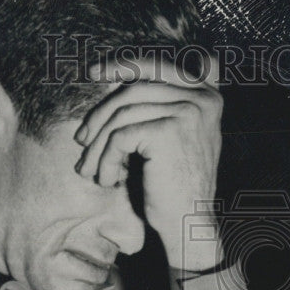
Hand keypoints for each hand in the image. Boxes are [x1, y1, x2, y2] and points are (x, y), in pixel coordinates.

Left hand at [74, 59, 222, 271]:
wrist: (190, 223)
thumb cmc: (176, 185)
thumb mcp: (176, 136)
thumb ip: (161, 106)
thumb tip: (112, 78)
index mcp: (208, 95)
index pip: (158, 66)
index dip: (123, 66)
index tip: (93, 73)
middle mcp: (202, 99)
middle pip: (133, 91)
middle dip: (101, 116)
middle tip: (82, 140)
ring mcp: (188, 112)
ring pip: (122, 115)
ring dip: (98, 146)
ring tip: (91, 169)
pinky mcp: (168, 131)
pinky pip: (120, 137)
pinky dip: (106, 161)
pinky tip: (110, 180)